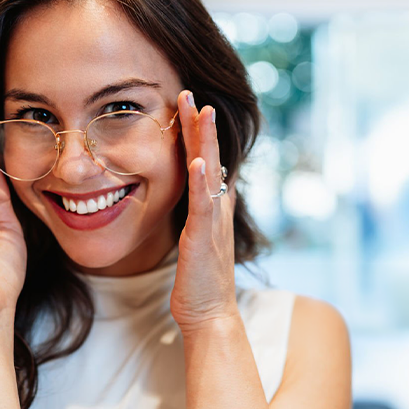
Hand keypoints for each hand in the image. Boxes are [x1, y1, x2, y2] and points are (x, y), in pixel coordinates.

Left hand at [169, 90, 240, 332]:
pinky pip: (204, 205)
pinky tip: (196, 161)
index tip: (191, 105)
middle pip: (210, 157)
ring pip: (209, 172)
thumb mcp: (199, 239)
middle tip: (190, 93)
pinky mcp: (204, 238)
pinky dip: (200, 182)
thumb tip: (202, 194)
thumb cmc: (200, 282)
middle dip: (200, 125)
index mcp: (213, 207)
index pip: (207, 161)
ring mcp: (213, 222)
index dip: (200, 134)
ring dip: (204, 141)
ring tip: (200, 111)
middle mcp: (218, 208)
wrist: (210, 315)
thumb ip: (201, 214)